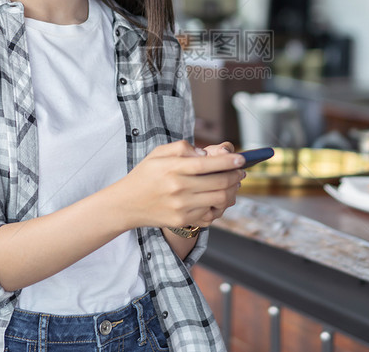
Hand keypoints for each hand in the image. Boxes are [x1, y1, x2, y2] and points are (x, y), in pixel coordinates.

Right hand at [118, 140, 244, 229]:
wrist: (126, 204)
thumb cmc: (145, 175)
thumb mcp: (158, 153)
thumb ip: (183, 148)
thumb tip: (206, 154)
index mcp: (174, 168)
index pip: (209, 164)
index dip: (230, 161)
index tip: (242, 158)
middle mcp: (179, 188)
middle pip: (220, 182)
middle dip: (236, 176)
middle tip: (241, 171)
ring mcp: (181, 206)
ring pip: (220, 199)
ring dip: (232, 191)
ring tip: (233, 184)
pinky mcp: (182, 220)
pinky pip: (210, 213)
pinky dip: (219, 205)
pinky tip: (218, 197)